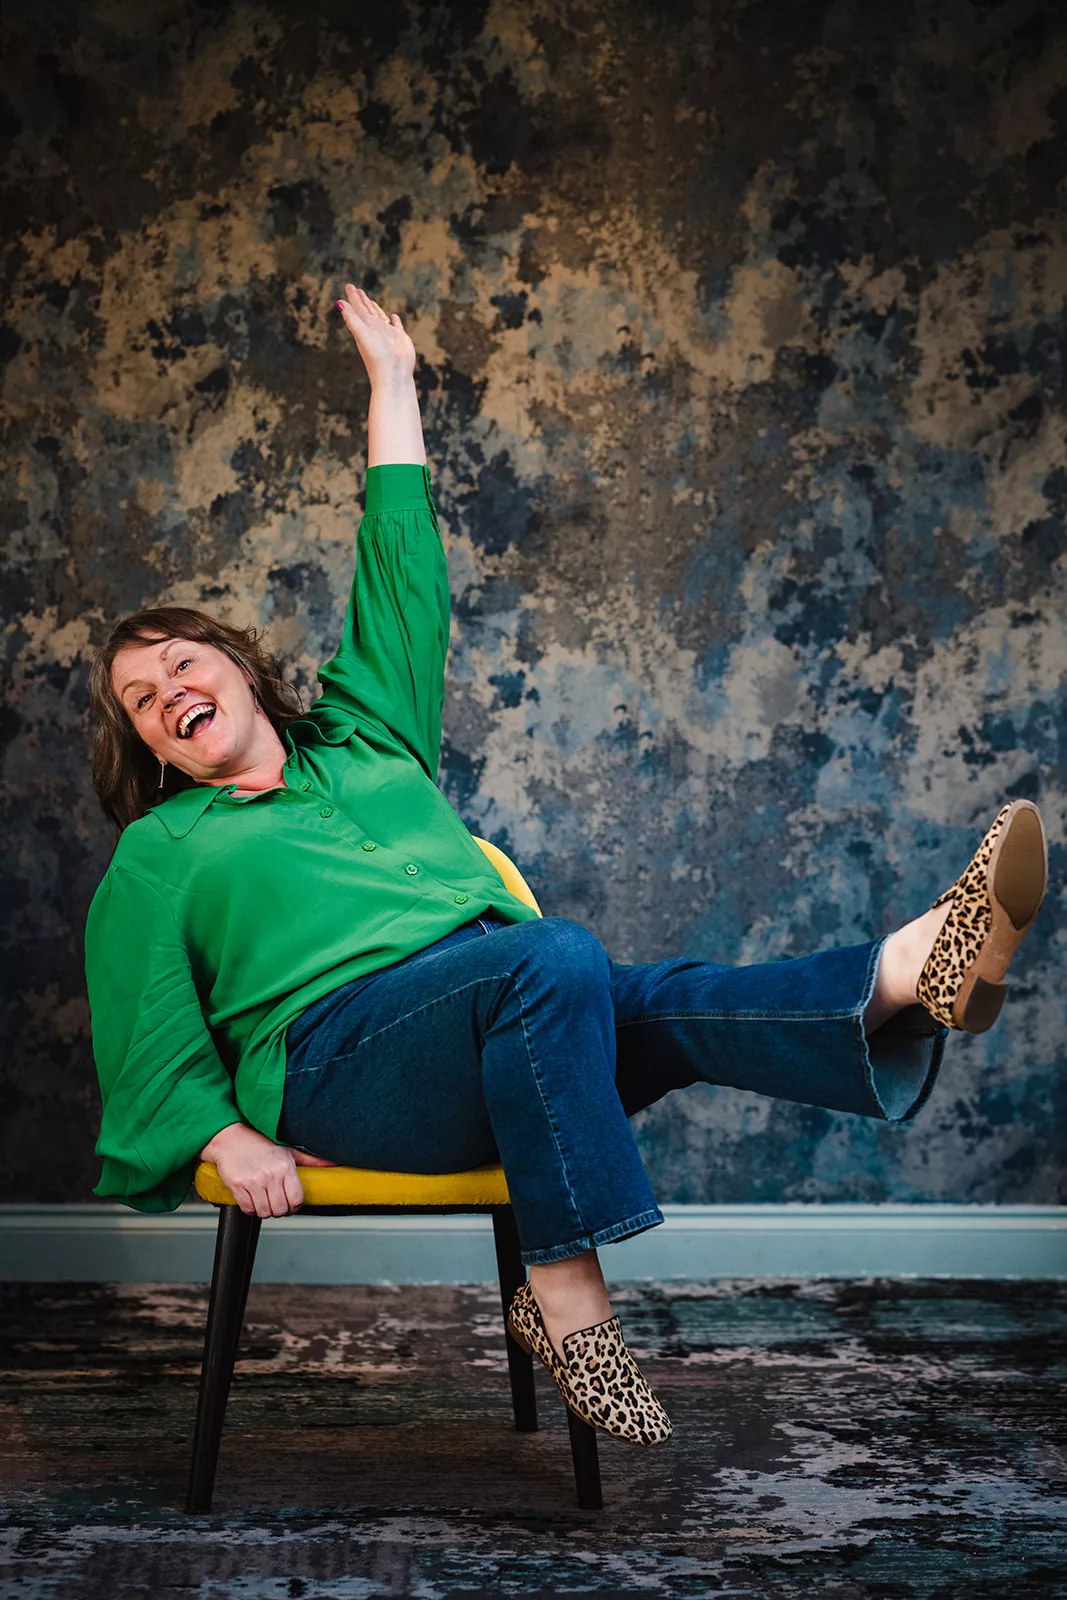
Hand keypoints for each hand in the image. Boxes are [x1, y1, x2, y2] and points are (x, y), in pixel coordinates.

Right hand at [200, 1123, 336, 1217]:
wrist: (231, 1139)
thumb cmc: (260, 1144)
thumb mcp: (288, 1150)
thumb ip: (310, 1160)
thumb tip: (333, 1163)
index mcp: (285, 1167)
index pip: (296, 1199)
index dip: (294, 1205)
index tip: (290, 1203)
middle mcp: (270, 1174)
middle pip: (280, 1209)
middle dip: (279, 1210)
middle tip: (276, 1202)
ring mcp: (253, 1181)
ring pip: (264, 1211)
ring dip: (264, 1210)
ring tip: (264, 1199)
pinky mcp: (238, 1186)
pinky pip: (247, 1209)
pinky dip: (250, 1208)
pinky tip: (252, 1198)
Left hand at [337, 283, 415, 381]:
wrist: (394, 375)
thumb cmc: (377, 357)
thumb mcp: (362, 334)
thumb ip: (352, 318)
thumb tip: (339, 302)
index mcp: (365, 327)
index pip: (357, 308)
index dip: (353, 297)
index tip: (349, 286)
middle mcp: (375, 330)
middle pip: (367, 311)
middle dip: (362, 300)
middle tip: (356, 289)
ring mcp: (387, 334)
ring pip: (380, 317)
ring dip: (375, 309)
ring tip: (371, 301)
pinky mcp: (400, 339)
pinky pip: (396, 326)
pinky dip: (394, 320)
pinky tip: (393, 317)